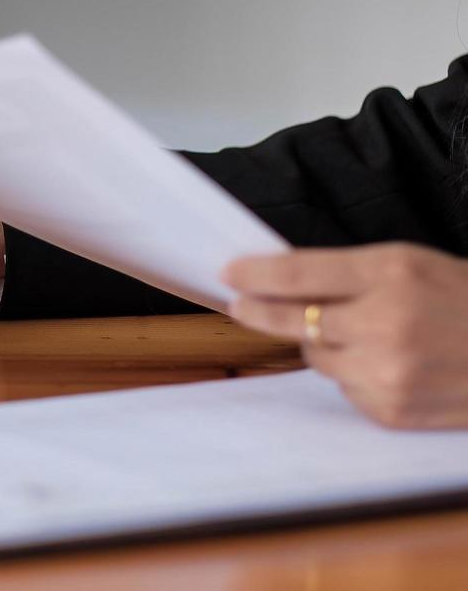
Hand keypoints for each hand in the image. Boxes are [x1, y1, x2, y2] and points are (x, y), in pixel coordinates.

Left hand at [225, 243, 467, 428]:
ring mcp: (387, 371)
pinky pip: (343, 389)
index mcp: (392, 273)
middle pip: (294, 319)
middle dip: (260, 310)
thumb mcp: (412, 265)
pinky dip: (354, 375)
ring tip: (364, 333)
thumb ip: (351, 273)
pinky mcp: (391, 409)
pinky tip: (389, 364)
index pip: (300, 273)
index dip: (256, 274)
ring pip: (316, 356)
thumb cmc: (464, 301)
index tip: (230, 274)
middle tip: (239, 303)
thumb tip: (279, 279)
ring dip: (324, 344)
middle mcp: (385, 322)